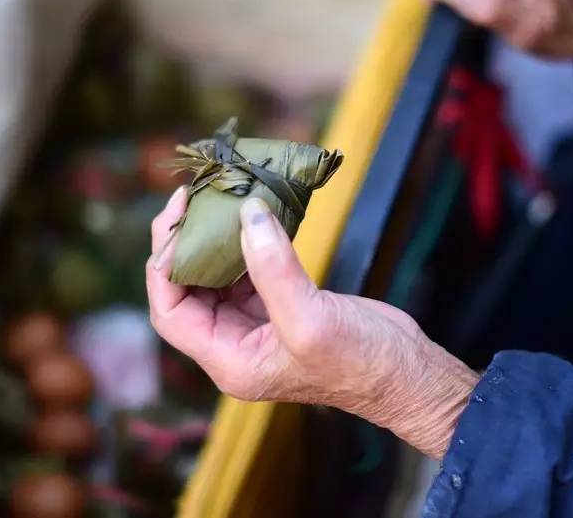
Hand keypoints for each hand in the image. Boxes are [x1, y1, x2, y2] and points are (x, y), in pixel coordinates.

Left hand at [146, 189, 479, 459]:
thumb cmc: (360, 362)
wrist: (407, 374)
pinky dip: (250, 242)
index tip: (177, 218)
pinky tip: (254, 215)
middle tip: (193, 198)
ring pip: (219, 278)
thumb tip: (246, 214)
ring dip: (217, 240)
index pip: (171, 311)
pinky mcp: (285, 307)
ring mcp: (260, 326)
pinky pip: (252, 271)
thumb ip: (273, 268)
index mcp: (230, 361)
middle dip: (185, 245)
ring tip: (220, 199)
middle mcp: (236, 345)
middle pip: (188, 291)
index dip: (165, 264)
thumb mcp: (311, 319)